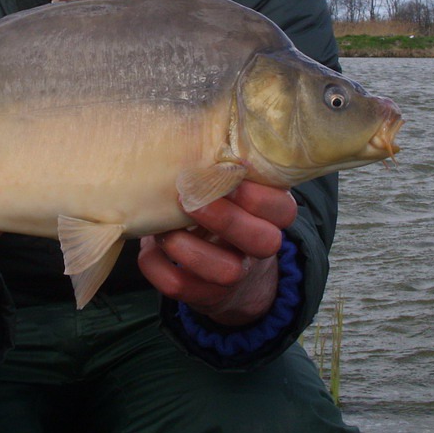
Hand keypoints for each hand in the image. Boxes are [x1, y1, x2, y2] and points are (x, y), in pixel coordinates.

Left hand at [138, 180, 296, 325]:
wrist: (222, 274)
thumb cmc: (219, 208)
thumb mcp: (231, 189)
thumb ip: (222, 169)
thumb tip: (190, 136)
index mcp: (271, 217)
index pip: (284, 210)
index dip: (258, 195)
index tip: (226, 172)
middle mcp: (259, 249)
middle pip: (264, 242)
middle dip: (226, 219)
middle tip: (189, 198)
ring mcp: (235, 277)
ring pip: (226, 271)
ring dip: (189, 248)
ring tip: (164, 228)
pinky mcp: (204, 296)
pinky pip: (182, 287)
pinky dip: (158, 267)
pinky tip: (149, 247)